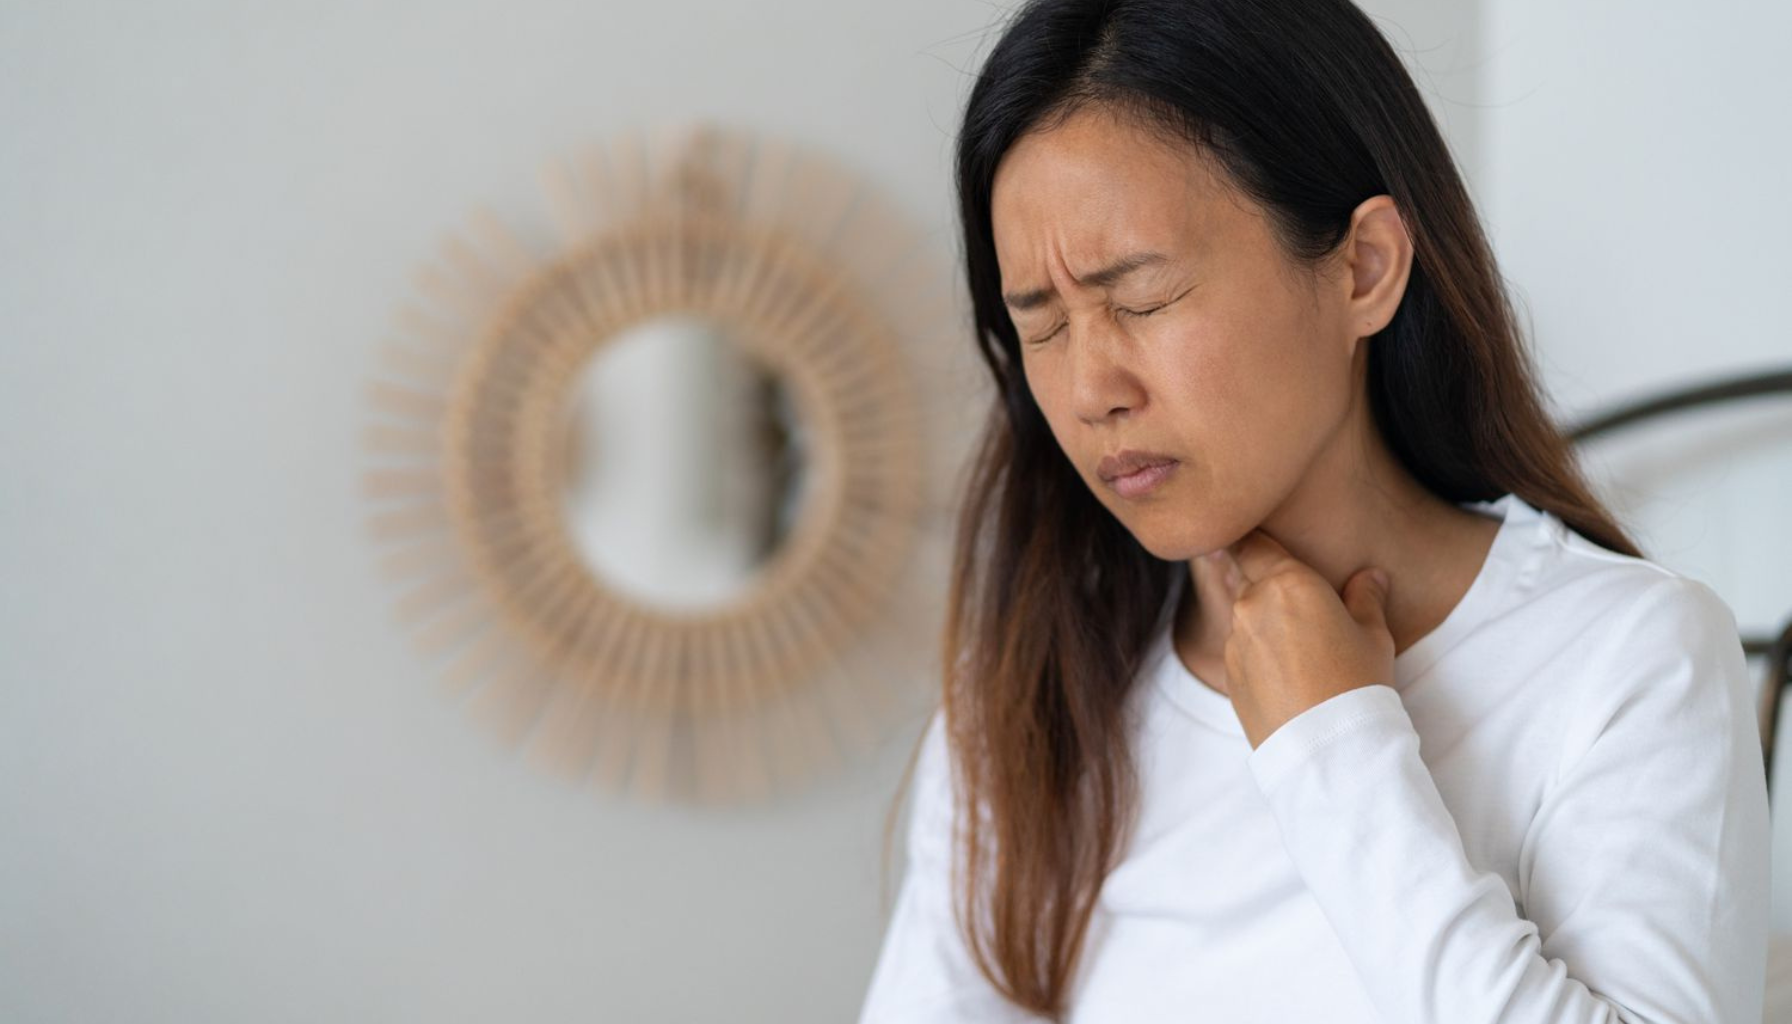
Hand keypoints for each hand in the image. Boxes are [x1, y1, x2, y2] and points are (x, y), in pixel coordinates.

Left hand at [1205, 529, 1394, 749]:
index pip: (1252, 542)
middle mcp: (1251, 603)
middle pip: (1248, 578)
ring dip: (1264, 623)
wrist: (1327, 745)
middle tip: (1299, 605)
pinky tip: (1288, 675)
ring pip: (1245, 617)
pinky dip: (1258, 654)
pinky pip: (1242, 650)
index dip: (1253, 538)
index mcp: (1286, 581)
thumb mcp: (1373, 634)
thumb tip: (1371, 576)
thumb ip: (1366, 596)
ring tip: (1301, 650)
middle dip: (1268, 586)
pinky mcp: (1228, 672)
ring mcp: (1235, 639)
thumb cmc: (1357, 682)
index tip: (1257, 538)